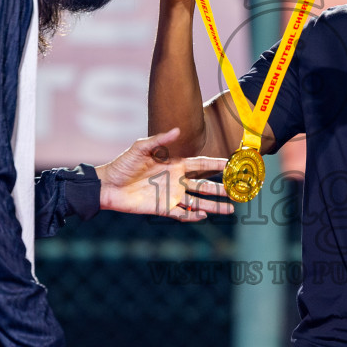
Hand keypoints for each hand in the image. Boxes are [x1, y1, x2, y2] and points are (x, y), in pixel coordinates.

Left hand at [95, 128, 231, 220]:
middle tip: (238, 191)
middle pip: (204, 185)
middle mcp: (176, 181)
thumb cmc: (123, 164)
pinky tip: (204, 216)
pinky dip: (193, 216)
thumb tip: (178, 129)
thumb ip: (159, 140)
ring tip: (231, 209)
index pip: (201, 164)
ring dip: (214, 206)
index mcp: (174, 165)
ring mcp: (171, 196)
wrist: (108, 185)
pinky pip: (182, 214)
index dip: (217, 164)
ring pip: (198, 202)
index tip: (232, 164)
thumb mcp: (140, 148)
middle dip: (221, 188)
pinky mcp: (162, 209)